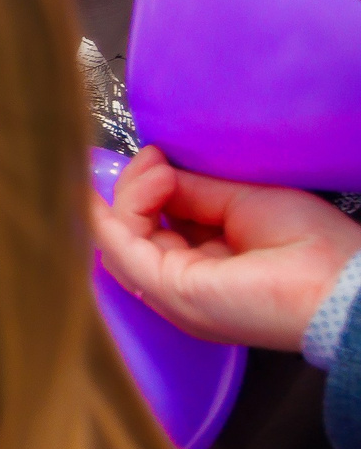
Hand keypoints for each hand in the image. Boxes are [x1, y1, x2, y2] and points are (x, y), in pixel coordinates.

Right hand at [93, 146, 360, 351]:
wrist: (339, 281)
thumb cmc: (310, 245)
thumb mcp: (242, 201)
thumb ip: (193, 191)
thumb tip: (154, 170)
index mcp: (202, 268)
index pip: (151, 227)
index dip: (146, 189)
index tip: (157, 156)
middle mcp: (180, 284)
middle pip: (129, 233)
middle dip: (133, 189)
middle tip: (153, 158)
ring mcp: (170, 292)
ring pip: (118, 239)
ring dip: (128, 196)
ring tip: (155, 169)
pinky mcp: (168, 289)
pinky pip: (119, 250)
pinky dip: (111, 216)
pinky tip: (132, 186)